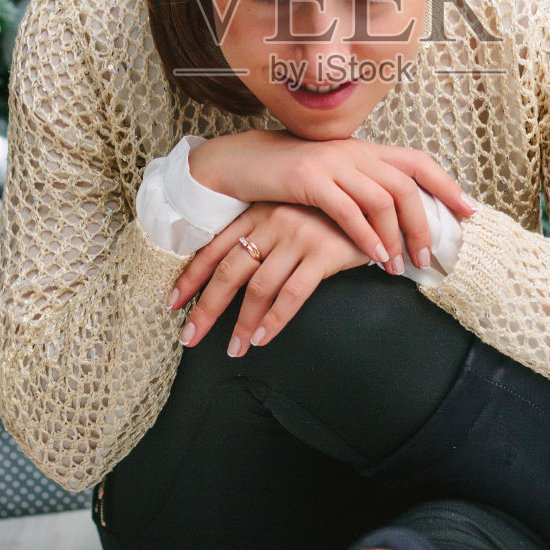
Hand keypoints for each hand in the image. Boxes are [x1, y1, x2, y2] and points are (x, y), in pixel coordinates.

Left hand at [169, 202, 371, 356]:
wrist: (376, 199)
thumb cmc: (330, 213)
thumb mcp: (290, 213)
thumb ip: (265, 235)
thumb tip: (235, 271)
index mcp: (259, 213)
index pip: (216, 248)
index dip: (192, 277)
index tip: (173, 304)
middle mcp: (273, 221)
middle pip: (230, 271)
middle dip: (206, 308)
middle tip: (190, 337)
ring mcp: (298, 236)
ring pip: (258, 287)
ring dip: (242, 324)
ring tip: (234, 349)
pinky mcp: (323, 252)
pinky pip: (292, 293)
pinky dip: (274, 320)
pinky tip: (263, 338)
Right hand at [188, 129, 474, 273]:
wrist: (243, 162)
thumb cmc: (291, 177)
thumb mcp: (335, 176)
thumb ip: (365, 188)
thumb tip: (399, 218)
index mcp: (365, 150)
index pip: (417, 162)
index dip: (447, 184)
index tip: (469, 212)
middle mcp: (355, 152)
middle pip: (406, 185)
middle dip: (423, 223)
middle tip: (428, 257)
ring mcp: (332, 163)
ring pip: (381, 198)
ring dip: (395, 237)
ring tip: (398, 267)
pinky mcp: (308, 179)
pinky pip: (347, 210)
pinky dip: (365, 235)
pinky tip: (373, 256)